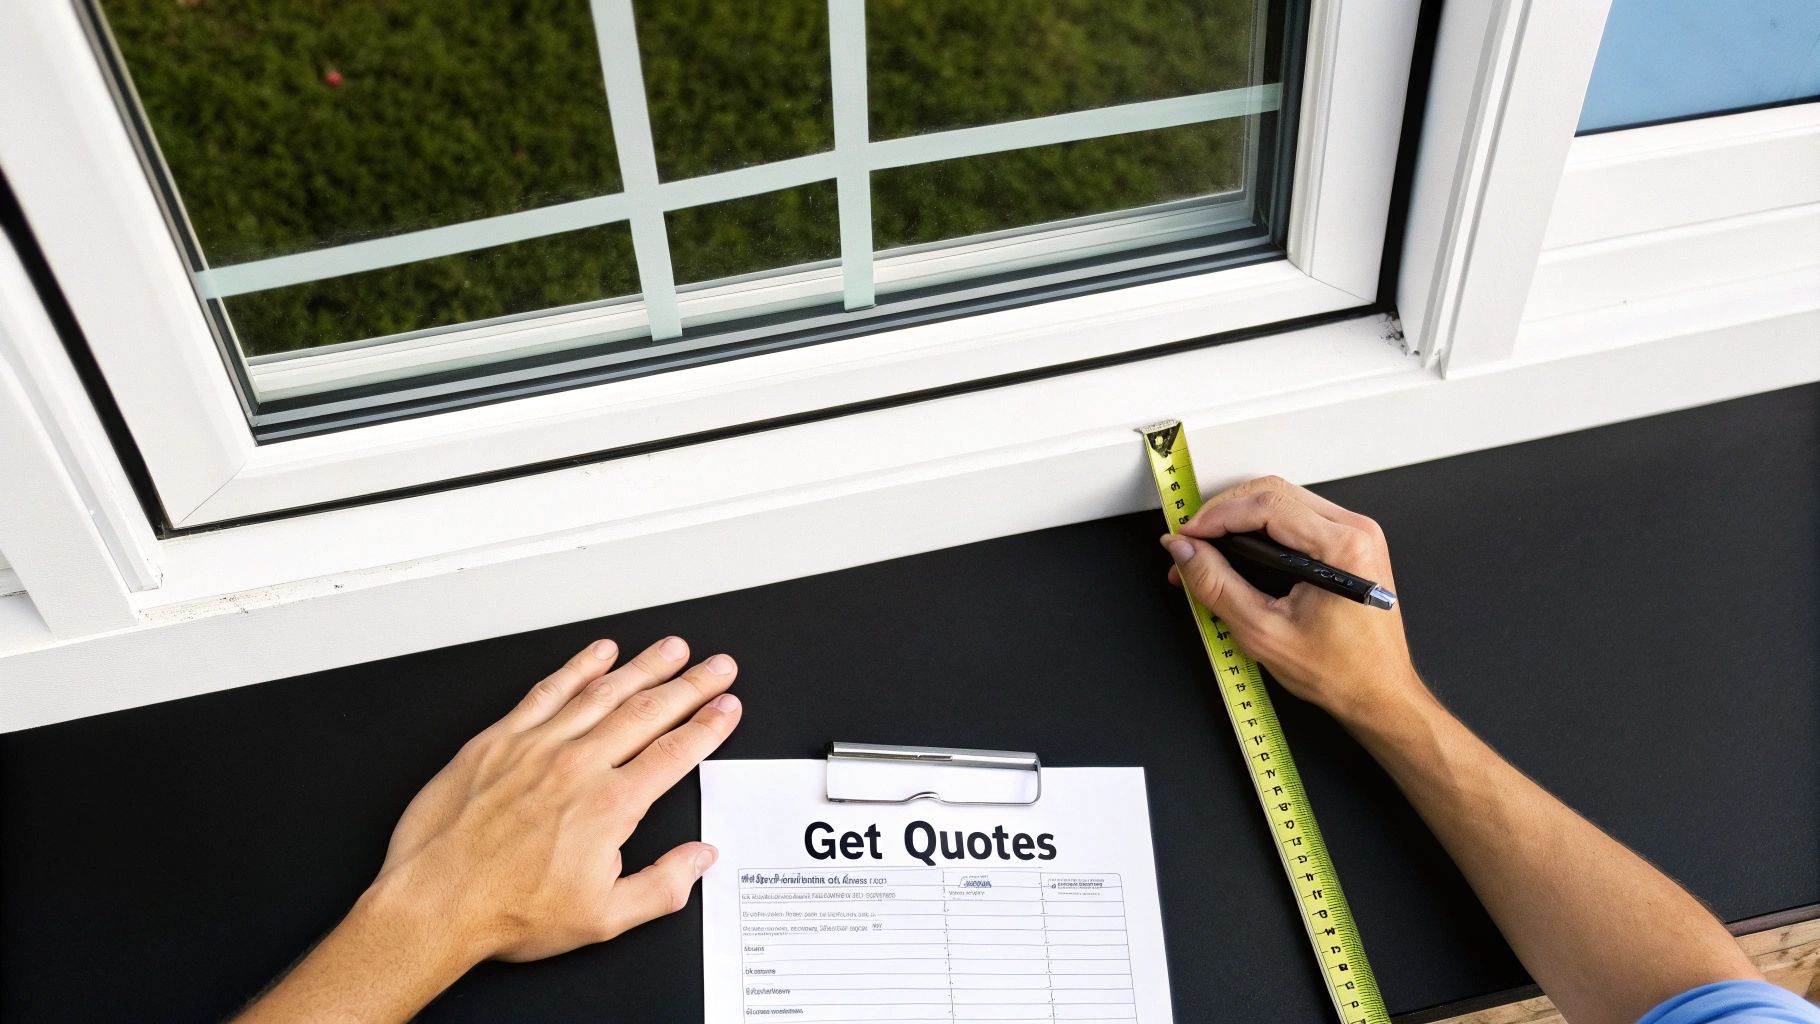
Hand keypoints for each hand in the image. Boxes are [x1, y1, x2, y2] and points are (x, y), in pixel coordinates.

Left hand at [376, 635, 742, 962]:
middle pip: (649, 711)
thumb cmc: (508, 911)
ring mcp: (537, 746)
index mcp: (610, 806)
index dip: (709, 726)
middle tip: (718, 667)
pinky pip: (547, 691)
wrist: (433, 903)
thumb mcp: (603, 919)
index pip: (675, 752)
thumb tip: (699, 859)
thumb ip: (662, 886)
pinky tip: (599, 654)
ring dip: (644, 666)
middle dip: (691, 685)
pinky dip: (578, 668)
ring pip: (603, 692)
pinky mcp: (498, 740)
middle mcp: (578, 766)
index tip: (727, 707)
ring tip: (672, 649)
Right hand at [1159, 476, 1422, 725]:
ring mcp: (1356, 533)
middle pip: (1273, 492)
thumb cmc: (1340, 671)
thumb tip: (1185, 552)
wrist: (1378, 693)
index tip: (1186, 535)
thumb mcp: (1263, 632)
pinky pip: (1297, 516)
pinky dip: (1261, 528)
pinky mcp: (1350, 542)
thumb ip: (1216, 585)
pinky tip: (1238, 550)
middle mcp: (1356, 531)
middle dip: (1223, 512)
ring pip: (1283, 500)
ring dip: (1240, 518)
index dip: (1216, 516)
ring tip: (1208, 549)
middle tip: (1191, 541)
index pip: (1266, 506)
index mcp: (1342, 548)